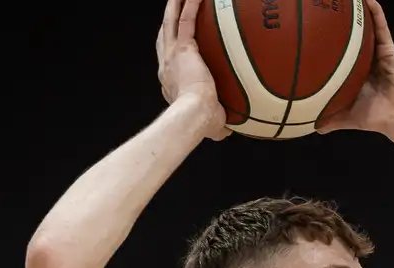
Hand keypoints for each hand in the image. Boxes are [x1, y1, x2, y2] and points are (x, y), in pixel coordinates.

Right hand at [156, 0, 226, 140]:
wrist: (193, 116)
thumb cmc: (201, 123)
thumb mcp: (211, 125)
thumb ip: (218, 125)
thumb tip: (228, 131)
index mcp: (171, 81)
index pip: (169, 60)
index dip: (171, 48)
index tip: (178, 42)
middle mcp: (167, 65)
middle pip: (165, 35)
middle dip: (168, 20)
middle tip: (173, 7)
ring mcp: (172, 55)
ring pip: (171, 22)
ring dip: (175, 5)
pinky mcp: (183, 48)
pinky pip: (186, 20)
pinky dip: (190, 5)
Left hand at [318, 0, 393, 134]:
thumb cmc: (376, 118)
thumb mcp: (347, 118)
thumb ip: (330, 119)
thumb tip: (311, 127)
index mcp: (353, 74)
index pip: (339, 55)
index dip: (328, 45)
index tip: (314, 35)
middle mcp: (364, 61)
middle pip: (350, 39)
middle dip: (340, 25)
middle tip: (327, 9)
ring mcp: (377, 54)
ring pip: (366, 29)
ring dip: (358, 13)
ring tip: (347, 0)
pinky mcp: (389, 49)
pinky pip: (381, 28)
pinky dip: (375, 13)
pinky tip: (367, 0)